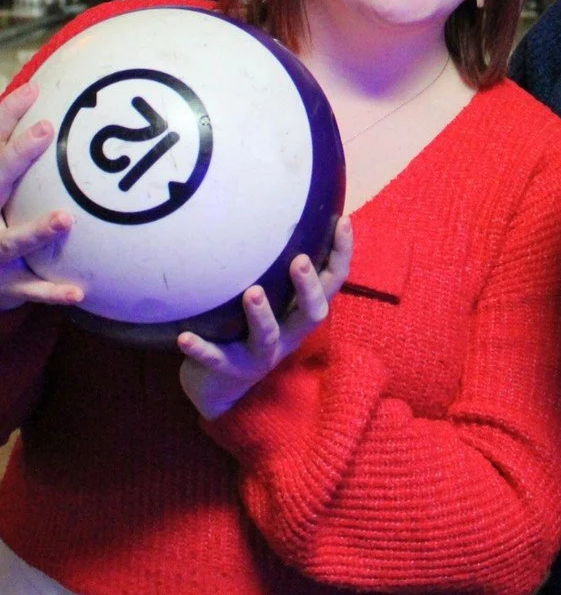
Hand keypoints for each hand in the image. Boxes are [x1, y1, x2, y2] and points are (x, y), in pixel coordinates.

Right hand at [0, 82, 84, 310]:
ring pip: (10, 241)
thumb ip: (8, 147)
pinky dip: (53, 291)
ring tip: (65, 218)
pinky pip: (32, 288)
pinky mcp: (7, 284)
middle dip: (15, 156)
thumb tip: (33, 92)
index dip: (5, 118)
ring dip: (36, 231)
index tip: (31, 92)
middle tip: (45, 130)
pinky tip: (80, 291)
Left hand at [178, 215, 353, 419]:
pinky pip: (216, 359)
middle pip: (312, 313)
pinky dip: (202, 349)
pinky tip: (184, 338)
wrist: (220, 387)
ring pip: (269, 336)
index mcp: (302, 312)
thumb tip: (280, 207)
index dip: (343, 253)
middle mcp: (290, 333)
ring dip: (261, 315)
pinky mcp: (231, 370)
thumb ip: (277, 264)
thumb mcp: (273, 297)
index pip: (333, 282)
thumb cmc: (247, 327)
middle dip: (308, 288)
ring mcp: (262, 354)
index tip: (342, 220)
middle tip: (300, 261)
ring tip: (251, 293)